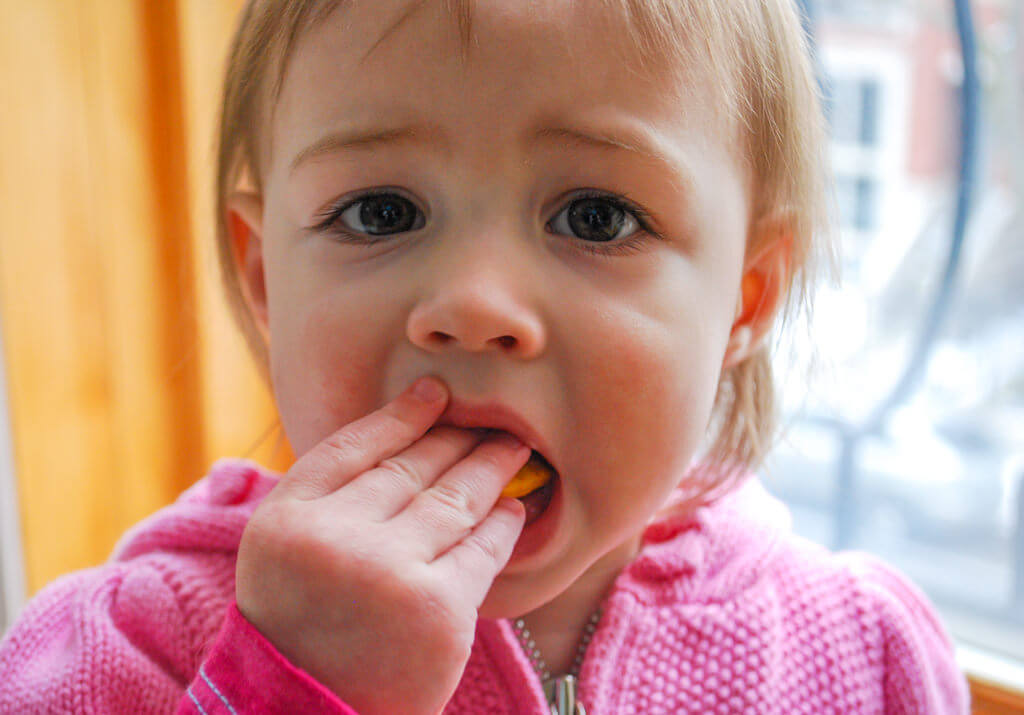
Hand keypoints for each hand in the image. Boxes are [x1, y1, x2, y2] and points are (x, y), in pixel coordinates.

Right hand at [235, 377, 528, 714]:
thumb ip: (327, 494)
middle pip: (411, 468)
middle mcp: (334, 539)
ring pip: (454, 498)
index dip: (401, 415)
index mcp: (286, 519)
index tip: (436, 392)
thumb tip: (401, 428)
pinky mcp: (440, 610)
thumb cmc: (301, 630)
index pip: (353, 447)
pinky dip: (503, 522)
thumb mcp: (285, 552)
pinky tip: (513, 506)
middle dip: (456, 437)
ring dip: (490, 467)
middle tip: (491, 419)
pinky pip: (483, 547)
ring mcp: (390, 574)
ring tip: (512, 448)